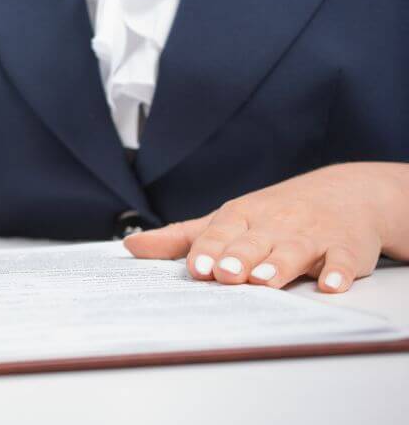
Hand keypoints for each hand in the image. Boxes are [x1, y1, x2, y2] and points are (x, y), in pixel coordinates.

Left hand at [124, 163, 408, 292]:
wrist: (347, 193)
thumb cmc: (274, 214)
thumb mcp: (228, 220)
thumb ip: (182, 238)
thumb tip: (130, 246)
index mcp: (242, 217)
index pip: (220, 232)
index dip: (208, 250)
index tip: (197, 269)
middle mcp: (275, 224)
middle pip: (254, 242)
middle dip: (239, 257)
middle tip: (226, 275)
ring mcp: (312, 235)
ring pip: (294, 250)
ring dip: (279, 265)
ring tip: (264, 281)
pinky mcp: (346, 248)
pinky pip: (343, 261)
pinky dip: (338, 272)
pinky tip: (329, 284)